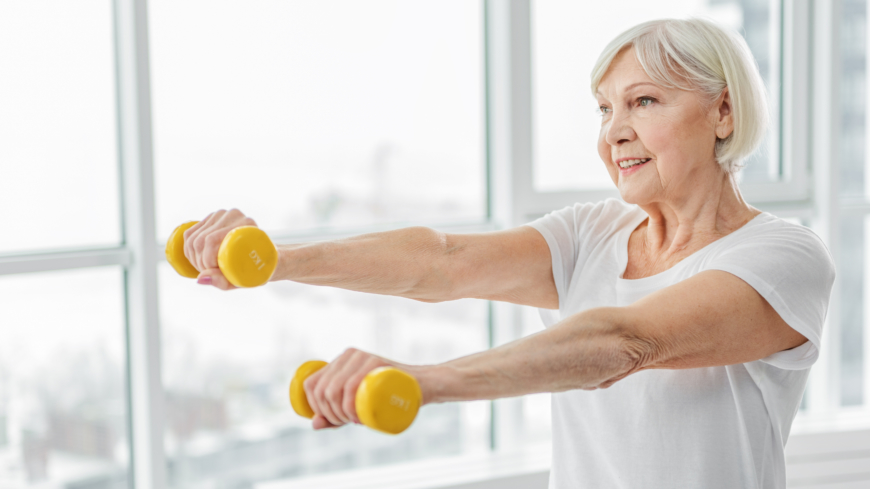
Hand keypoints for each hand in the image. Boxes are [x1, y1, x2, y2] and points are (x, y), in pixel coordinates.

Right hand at [183, 208, 258, 290]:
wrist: (263, 256)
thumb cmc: (257, 269)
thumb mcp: (242, 280)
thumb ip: (222, 281)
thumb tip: (200, 278)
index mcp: (246, 225)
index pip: (212, 240)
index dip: (206, 261)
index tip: (214, 272)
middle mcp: (234, 216)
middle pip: (201, 240)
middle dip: (200, 262)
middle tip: (210, 273)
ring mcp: (221, 215)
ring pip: (192, 238)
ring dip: (194, 258)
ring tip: (207, 268)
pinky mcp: (210, 218)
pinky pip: (189, 234)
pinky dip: (189, 251)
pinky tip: (199, 259)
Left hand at [303, 348, 426, 429]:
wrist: (422, 385)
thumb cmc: (390, 396)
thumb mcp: (358, 407)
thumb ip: (334, 415)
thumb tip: (314, 424)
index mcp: (339, 362)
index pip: (311, 384)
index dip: (314, 407)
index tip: (333, 420)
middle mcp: (348, 355)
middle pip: (323, 389)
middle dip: (330, 414)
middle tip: (348, 422)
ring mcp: (362, 357)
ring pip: (334, 388)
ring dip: (339, 413)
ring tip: (354, 421)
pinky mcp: (376, 362)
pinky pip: (352, 384)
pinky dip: (350, 405)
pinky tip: (357, 417)